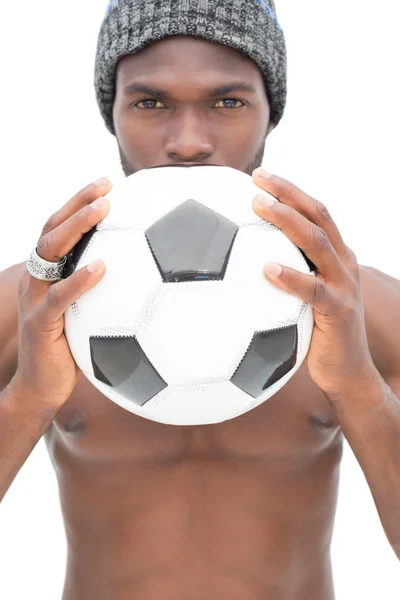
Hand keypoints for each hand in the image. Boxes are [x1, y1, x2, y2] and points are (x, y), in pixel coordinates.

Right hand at [12, 178, 111, 411]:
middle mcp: (38, 279)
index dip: (80, 203)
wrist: (42, 388)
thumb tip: (152, 281)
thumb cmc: (73, 350)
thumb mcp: (90, 315)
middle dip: (78, 203)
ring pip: (50, 253)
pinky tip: (101, 267)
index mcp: (49, 273)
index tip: (108, 182)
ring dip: (77, 227)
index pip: (60, 228)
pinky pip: (57, 297)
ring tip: (103, 210)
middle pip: (53, 229)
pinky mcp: (40, 323)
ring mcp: (35, 298)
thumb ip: (107, 293)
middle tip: (106, 185)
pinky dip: (78, 280)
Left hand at [251, 168, 378, 397]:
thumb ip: (283, 279)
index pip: (314, 212)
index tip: (259, 175)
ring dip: (287, 221)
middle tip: (257, 178)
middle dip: (288, 192)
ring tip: (257, 206)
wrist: (347, 373)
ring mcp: (344, 285)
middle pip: (318, 215)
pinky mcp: (339, 311)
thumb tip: (238, 268)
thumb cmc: (315, 335)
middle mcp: (343, 264)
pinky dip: (291, 277)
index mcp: (335, 257)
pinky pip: (313, 291)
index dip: (290, 190)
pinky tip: (266, 268)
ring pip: (318, 243)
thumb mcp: (300, 300)